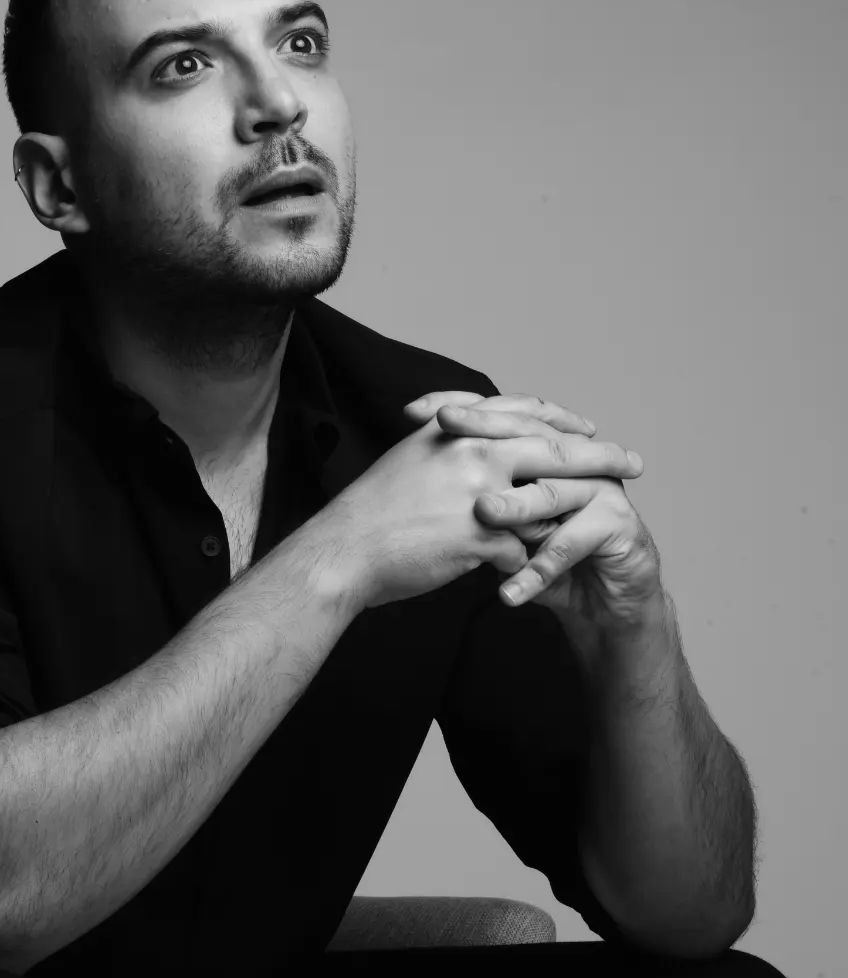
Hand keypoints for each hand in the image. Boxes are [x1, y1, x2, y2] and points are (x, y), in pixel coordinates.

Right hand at [321, 395, 643, 616]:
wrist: (344, 550)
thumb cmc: (374, 509)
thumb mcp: (414, 455)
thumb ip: (454, 441)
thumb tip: (490, 440)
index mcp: (458, 429)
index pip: (525, 412)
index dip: (565, 420)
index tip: (591, 428)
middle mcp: (473, 452)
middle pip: (555, 447)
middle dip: (601, 456)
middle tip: (633, 463)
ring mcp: (479, 494)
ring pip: (550, 498)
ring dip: (576, 511)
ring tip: (603, 520)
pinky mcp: (480, 538)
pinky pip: (528, 547)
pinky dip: (539, 557)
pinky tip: (547, 566)